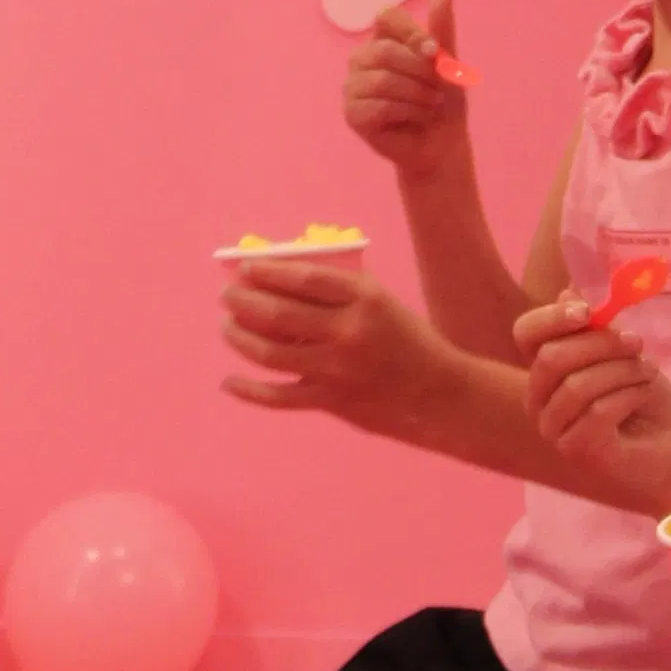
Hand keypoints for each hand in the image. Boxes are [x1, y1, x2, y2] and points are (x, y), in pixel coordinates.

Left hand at [222, 262, 449, 431]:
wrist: (442, 394)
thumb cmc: (409, 342)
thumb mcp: (383, 304)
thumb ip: (341, 292)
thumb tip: (284, 280)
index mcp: (364, 299)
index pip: (303, 279)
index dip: (268, 272)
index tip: (246, 269)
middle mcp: (348, 331)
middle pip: (278, 313)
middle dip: (243, 302)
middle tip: (228, 296)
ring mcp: (338, 369)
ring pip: (270, 353)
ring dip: (240, 337)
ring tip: (228, 327)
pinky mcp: (332, 401)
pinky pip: (279, 397)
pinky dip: (249, 391)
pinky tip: (229, 382)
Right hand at [342, 0, 471, 181]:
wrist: (441, 143)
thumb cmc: (443, 100)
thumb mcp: (448, 63)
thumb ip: (442, 30)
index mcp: (384, 38)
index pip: (386, 16)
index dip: (411, 32)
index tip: (434, 53)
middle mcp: (362, 58)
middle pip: (386, 51)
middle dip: (420, 72)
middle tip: (438, 90)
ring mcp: (353, 85)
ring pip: (383, 81)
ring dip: (417, 95)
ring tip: (430, 106)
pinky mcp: (352, 113)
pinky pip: (379, 107)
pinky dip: (406, 113)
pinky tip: (413, 119)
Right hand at [517, 297, 670, 515]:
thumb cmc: (646, 400)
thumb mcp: (625, 353)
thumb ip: (597, 327)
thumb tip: (568, 290)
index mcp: (545, 371)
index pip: (526, 334)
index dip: (551, 317)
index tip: (587, 310)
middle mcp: (540, 401)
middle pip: (551, 357)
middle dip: (601, 343)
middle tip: (637, 342)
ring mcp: (554, 430)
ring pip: (577, 384)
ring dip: (623, 371)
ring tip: (649, 372)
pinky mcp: (577, 451)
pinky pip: (597, 411)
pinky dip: (629, 395)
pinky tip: (645, 395)